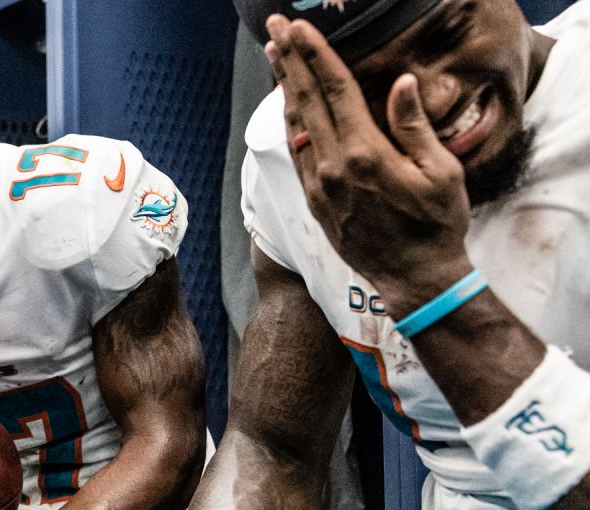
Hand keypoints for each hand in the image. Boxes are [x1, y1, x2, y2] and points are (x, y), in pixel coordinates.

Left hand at [265, 15, 472, 313]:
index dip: (315, 55)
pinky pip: (296, 151)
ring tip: (275, 54)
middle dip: (290, 59)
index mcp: (365, 154)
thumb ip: (414, 125)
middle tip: (274, 26)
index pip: (335, 90)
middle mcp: (334, 167)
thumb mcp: (440, 171)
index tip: (299, 28)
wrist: (415, 277)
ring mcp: (320, 185)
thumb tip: (401, 82)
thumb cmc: (437, 224)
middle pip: (307, 100)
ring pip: (295, 124)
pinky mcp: (315, 200)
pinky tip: (287, 102)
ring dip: (284, 86)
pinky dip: (289, 120)